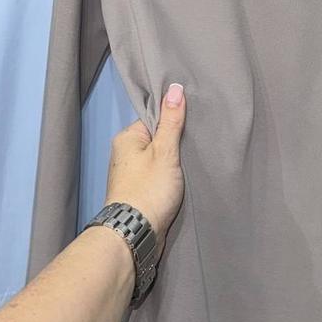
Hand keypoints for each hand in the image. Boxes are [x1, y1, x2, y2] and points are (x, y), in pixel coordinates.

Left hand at [105, 83, 186, 260]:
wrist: (135, 234)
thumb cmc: (150, 188)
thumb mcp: (165, 151)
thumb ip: (172, 121)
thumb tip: (174, 87)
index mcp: (127, 137)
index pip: (153, 118)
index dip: (173, 120)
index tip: (192, 123)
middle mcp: (124, 153)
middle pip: (156, 139)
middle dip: (174, 143)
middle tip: (196, 143)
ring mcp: (130, 175)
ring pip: (157, 159)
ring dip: (172, 163)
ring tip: (191, 163)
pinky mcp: (137, 193)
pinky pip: (156, 176)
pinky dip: (168, 177)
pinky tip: (182, 179)